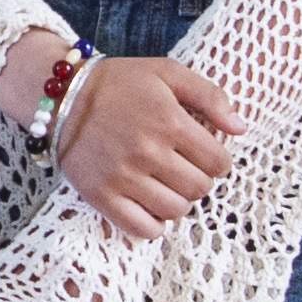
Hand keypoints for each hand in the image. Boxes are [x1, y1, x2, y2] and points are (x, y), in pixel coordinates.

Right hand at [48, 49, 240, 240]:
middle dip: (199, 179)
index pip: (218, 162)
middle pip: (199, 188)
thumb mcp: (168, 73)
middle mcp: (148, 151)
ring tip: (166, 184)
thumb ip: (211, 96)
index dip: (218, 161)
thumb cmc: (119, 82)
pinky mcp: (101, 195)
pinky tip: (150, 204)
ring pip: (176, 210)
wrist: (60, 94)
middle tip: (184, 167)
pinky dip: (154, 224)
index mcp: (169, 121)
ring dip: (178, 200)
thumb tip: (240, 129)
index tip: (205, 155)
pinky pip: (143, 229)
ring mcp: (123, 176)